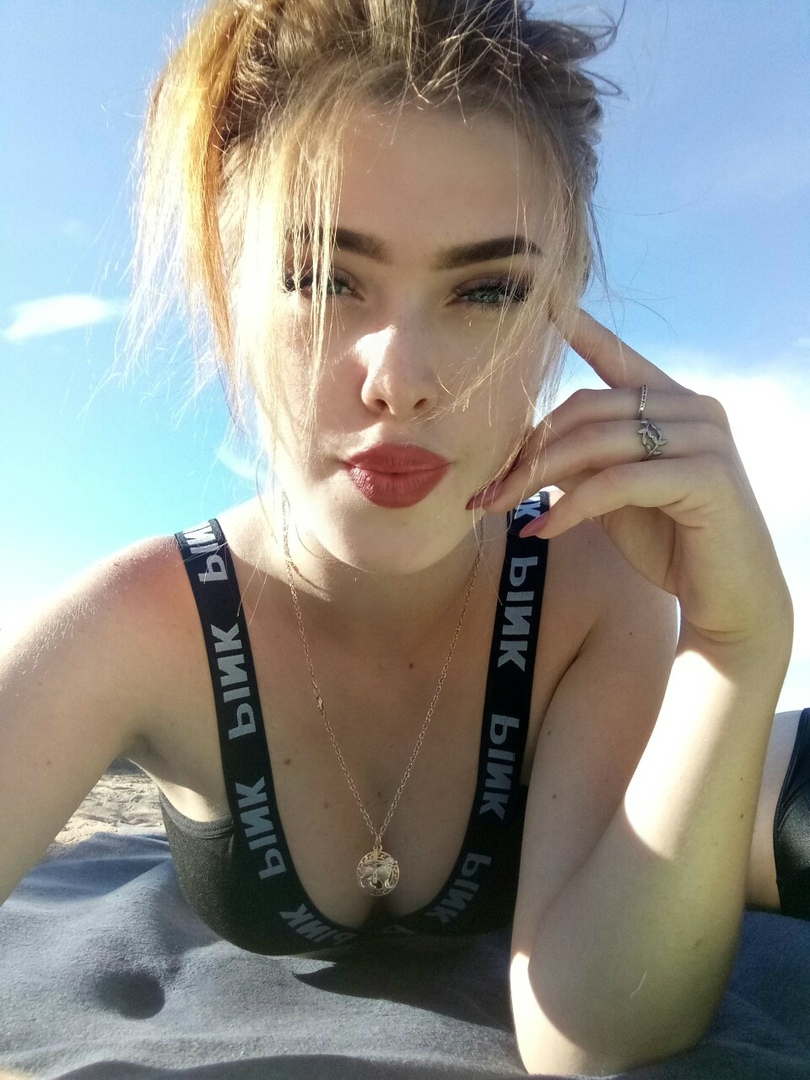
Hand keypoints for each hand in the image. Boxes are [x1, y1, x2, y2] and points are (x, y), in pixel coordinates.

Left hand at [469, 311, 791, 645]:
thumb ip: (582, 460)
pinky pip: (618, 481)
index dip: (581, 328)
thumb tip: (530, 443)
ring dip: (537, 478)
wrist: (725, 597)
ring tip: (498, 507)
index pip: (618, 357)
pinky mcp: (707, 475)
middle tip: (485, 488)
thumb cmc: (669, 542)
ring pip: (597, 443)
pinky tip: (543, 530)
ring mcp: (705, 438)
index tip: (542, 299)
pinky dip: (572, 507)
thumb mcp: (613, 494)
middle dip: (529, 449)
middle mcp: (694, 408)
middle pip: (587, 409)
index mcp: (675, 403)